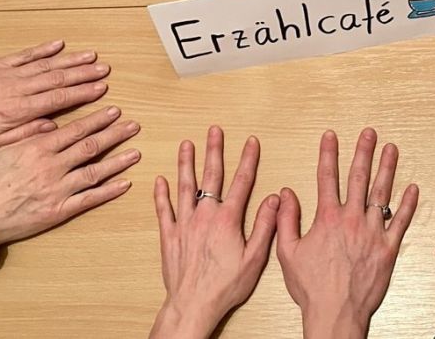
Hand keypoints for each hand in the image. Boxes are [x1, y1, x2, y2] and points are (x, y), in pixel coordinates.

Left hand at [0, 40, 110, 153]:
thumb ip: (25, 135)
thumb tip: (53, 128)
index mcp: (18, 111)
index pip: (59, 100)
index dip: (83, 93)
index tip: (101, 88)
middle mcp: (17, 89)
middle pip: (58, 79)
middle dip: (84, 73)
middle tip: (104, 69)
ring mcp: (8, 74)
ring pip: (46, 65)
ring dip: (70, 59)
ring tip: (91, 56)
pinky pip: (25, 55)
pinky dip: (43, 49)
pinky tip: (59, 44)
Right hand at [0, 106, 139, 243]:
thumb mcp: (5, 149)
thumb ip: (30, 135)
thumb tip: (53, 124)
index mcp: (37, 148)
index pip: (75, 129)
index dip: (98, 119)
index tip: (114, 111)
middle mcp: (51, 167)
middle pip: (90, 146)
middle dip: (115, 134)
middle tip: (133, 125)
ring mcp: (57, 190)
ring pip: (95, 171)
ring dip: (118, 161)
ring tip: (136, 151)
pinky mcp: (59, 211)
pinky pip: (90, 199)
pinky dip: (109, 190)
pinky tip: (125, 182)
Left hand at [150, 127, 279, 338]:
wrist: (194, 304)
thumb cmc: (226, 286)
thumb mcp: (255, 258)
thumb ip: (265, 226)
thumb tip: (275, 200)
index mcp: (228, 219)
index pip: (242, 182)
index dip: (248, 159)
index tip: (251, 142)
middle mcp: (205, 215)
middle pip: (211, 176)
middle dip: (214, 151)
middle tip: (214, 130)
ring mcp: (184, 224)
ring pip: (184, 186)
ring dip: (186, 164)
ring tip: (186, 144)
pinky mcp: (169, 235)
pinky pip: (164, 210)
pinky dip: (161, 194)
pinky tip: (159, 180)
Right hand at [277, 129, 418, 338]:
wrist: (336, 313)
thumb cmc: (312, 288)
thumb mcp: (287, 252)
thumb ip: (286, 220)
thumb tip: (286, 195)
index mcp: (327, 218)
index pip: (327, 177)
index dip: (328, 154)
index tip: (331, 136)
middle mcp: (351, 220)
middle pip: (358, 178)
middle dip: (363, 152)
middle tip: (369, 133)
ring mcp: (372, 233)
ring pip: (382, 194)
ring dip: (387, 168)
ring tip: (391, 149)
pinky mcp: (388, 249)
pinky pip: (401, 222)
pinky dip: (408, 204)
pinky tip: (413, 188)